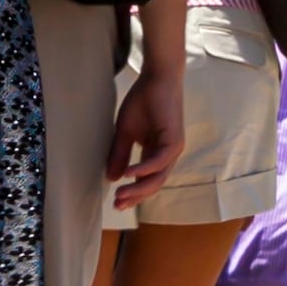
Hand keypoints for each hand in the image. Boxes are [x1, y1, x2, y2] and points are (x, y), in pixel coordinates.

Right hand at [109, 60, 184, 205]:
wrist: (156, 79)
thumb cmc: (142, 102)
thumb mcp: (124, 132)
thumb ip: (119, 154)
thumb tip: (112, 178)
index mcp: (155, 154)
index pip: (145, 180)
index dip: (132, 193)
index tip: (115, 204)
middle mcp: (167, 155)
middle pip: (153, 184)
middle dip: (135, 197)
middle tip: (117, 205)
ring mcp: (172, 148)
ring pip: (158, 176)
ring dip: (139, 188)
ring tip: (120, 195)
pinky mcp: (174, 140)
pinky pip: (159, 160)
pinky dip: (144, 169)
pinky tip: (128, 174)